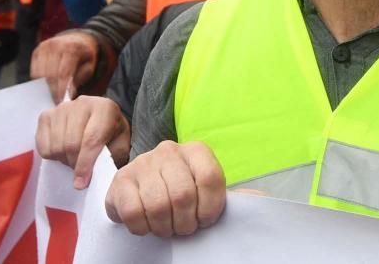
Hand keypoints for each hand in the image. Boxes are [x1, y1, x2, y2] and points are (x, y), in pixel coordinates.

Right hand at [31, 31, 99, 101]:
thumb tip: (68, 95)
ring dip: (44, 86)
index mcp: (72, 48)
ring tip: (52, 95)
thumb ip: (79, 79)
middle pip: (50, 74)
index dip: (61, 88)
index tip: (61, 101)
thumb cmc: (84, 56)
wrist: (77, 38)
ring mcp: (45, 47)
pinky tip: (46, 86)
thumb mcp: (89, 66)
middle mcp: (56, 45)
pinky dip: (39, 80)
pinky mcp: (37, 50)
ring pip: (40, 73)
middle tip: (56, 102)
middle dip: (52, 90)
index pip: (63, 73)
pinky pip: (35, 70)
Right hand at [36, 96, 129, 188]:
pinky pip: (42, 146)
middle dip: (75, 164)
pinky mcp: (46, 115)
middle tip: (81, 170)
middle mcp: (82, 103)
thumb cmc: (111, 134)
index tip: (81, 184)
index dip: (85, 164)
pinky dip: (52, 156)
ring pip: (56, 147)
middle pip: (71, 144)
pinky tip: (63, 151)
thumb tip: (92, 177)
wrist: (98, 117)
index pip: (91, 140)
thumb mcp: (119, 145)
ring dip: (64, 160)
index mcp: (105, 108)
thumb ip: (109, 158)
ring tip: (74, 158)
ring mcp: (62, 108)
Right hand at [105, 141, 225, 236]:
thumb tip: (258, 197)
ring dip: (164, 227)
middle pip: (183, 195)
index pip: (210, 178)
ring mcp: (142, 163)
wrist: (141, 190)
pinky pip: (133, 212)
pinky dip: (143, 227)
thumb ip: (228, 194)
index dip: (210, 208)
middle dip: (185, 222)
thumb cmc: (180, 192)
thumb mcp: (206, 189)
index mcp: (196, 150)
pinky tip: (147, 224)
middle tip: (183, 228)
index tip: (204, 220)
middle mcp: (169, 150)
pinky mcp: (120, 180)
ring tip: (166, 227)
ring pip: (158, 205)